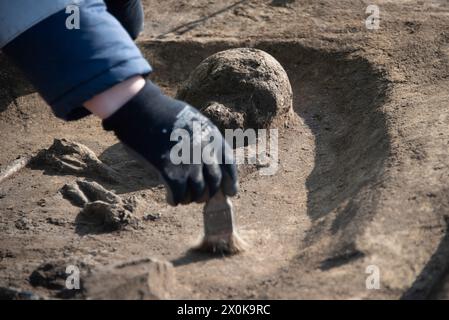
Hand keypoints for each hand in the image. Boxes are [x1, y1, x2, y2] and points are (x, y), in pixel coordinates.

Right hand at [102, 81, 237, 205]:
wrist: (141, 109)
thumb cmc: (163, 113)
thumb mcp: (193, 121)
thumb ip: (203, 140)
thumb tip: (207, 163)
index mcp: (212, 137)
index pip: (229, 165)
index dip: (231, 182)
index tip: (229, 192)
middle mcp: (204, 151)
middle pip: (214, 183)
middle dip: (208, 193)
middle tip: (200, 197)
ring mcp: (189, 163)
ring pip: (197, 192)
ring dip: (191, 198)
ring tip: (184, 198)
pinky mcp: (171, 172)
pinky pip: (178, 195)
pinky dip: (175, 200)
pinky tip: (171, 199)